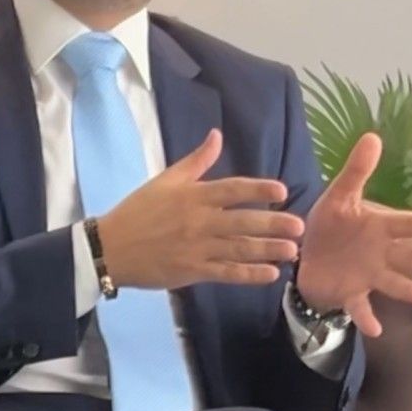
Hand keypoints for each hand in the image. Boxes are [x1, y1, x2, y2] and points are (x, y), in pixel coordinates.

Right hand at [97, 129, 303, 289]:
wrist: (111, 247)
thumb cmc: (139, 210)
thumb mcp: (165, 180)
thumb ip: (196, 161)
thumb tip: (217, 135)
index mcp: (193, 195)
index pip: (231, 189)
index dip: (258, 189)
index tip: (281, 190)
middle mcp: (199, 221)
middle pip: (242, 221)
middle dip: (273, 223)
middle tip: (300, 226)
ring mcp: (197, 248)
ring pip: (238, 249)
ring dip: (267, 250)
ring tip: (292, 251)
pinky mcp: (193, 272)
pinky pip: (226, 274)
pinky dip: (248, 275)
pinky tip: (269, 274)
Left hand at [297, 132, 411, 336]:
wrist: (307, 254)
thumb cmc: (331, 224)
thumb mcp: (338, 195)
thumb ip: (356, 170)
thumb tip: (373, 136)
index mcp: (378, 226)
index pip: (405, 224)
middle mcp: (380, 253)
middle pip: (407, 256)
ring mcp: (368, 275)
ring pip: (392, 283)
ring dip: (409, 290)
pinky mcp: (350, 293)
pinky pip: (360, 307)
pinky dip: (366, 317)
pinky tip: (374, 329)